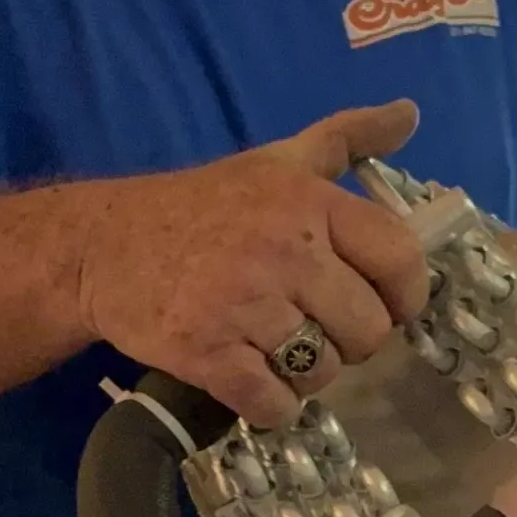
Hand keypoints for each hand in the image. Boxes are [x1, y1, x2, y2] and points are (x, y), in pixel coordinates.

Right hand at [73, 100, 429, 426]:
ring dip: (309, 374)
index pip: (399, 257)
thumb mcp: (279, 159)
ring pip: (324, 371)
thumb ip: (349, 137)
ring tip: (281, 349)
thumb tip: (410, 112)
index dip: (407, 294)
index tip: (390, 305)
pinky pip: (274, 403)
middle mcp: (286, 250)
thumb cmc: (205, 204)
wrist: (105, 247)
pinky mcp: (207, 354)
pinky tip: (253, 379)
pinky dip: (271, 404)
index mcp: (312, 202)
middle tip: (320, 328)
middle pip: (368, 328)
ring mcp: (245, 304)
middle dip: (352, 340)